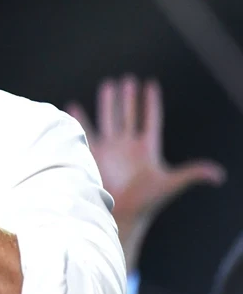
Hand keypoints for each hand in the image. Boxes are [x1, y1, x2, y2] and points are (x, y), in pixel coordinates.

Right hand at [67, 76, 224, 271]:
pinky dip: (80, 118)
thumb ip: (192, 173)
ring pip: (108, 119)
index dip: (151, 103)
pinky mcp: (92, 155)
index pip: (150, 120)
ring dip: (107, 102)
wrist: (119, 214)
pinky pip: (85, 132)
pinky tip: (74, 106)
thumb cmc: (146, 201)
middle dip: (128, 98)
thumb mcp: (170, 183)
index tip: (150, 85)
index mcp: (147, 148)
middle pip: (128, 115)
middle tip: (127, 79)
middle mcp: (128, 145)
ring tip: (108, 85)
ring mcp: (110, 149)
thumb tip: (219, 175)